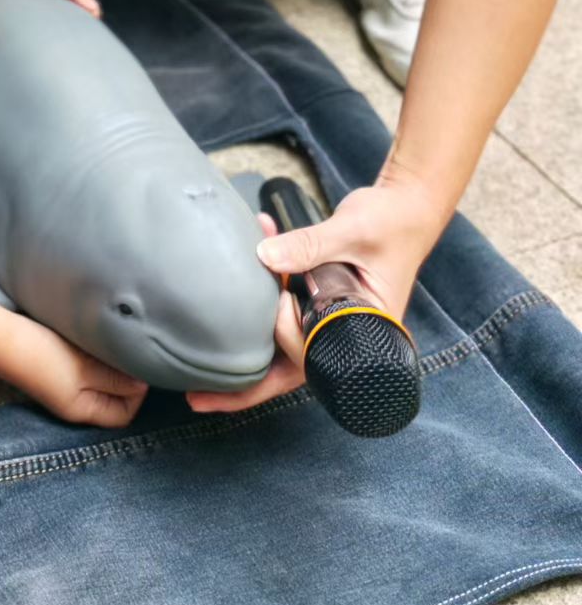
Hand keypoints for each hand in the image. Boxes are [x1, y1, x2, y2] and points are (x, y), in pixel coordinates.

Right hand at [7, 317, 147, 429]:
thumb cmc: (44, 355)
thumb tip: (143, 383)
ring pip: (99, 381)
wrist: (1, 337)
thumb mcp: (85, 368)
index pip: (124, 413)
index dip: (137, 392)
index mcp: (83, 411)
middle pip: (113, 398)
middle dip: (125, 377)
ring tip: (112, 344)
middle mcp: (75, 403)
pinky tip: (93, 341)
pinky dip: (94, 358)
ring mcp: (63, 386)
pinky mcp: (56, 369)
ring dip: (109, 365)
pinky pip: (85, 369)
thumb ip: (116, 379)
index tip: (137, 364)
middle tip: (128, 352)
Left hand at [186, 174, 444, 415]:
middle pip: (292, 367)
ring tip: (201, 369)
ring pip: (282, 345)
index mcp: (368, 329)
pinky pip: (282, 311)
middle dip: (248, 385)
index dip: (286, 343)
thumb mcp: (352, 231)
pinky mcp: (316, 299)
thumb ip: (311, 244)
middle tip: (201, 396)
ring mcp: (329, 319)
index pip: (318, 361)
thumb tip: (264, 257)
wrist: (403, 207)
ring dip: (247, 339)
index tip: (276, 302)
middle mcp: (346, 333)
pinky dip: (262, 293)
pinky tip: (249, 257)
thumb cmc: (390, 223)